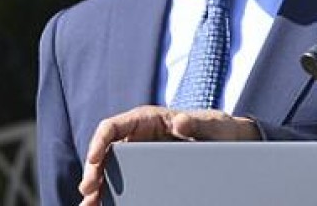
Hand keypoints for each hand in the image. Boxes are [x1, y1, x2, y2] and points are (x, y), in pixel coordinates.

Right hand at [78, 105, 258, 204]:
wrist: (226, 141)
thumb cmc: (217, 128)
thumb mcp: (211, 125)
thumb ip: (196, 122)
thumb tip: (179, 121)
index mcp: (147, 119)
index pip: (113, 126)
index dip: (99, 141)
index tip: (93, 160)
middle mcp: (138, 135)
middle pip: (105, 151)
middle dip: (93, 170)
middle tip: (89, 191)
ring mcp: (138, 153)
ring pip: (108, 169)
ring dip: (97, 186)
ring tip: (91, 204)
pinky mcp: (143, 169)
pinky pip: (121, 180)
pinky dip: (110, 193)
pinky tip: (102, 205)